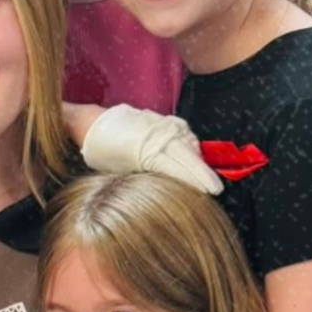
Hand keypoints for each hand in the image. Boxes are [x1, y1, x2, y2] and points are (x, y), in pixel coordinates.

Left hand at [80, 106, 223, 195]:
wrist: (94, 124)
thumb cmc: (104, 154)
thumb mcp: (121, 171)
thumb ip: (147, 178)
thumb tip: (171, 188)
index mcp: (147, 150)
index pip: (178, 167)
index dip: (195, 180)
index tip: (209, 192)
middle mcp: (157, 135)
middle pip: (188, 154)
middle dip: (203, 172)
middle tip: (216, 189)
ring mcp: (161, 124)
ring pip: (188, 142)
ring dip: (198, 159)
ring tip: (206, 177)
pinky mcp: (161, 120)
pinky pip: (182, 133)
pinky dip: (190, 146)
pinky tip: (194, 158)